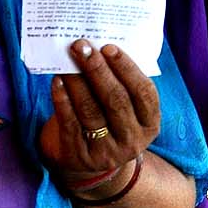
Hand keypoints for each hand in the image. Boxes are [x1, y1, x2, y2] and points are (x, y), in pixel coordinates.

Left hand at [38, 40, 161, 200]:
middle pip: (116, 100)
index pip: (143, 92)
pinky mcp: (80, 157)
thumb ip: (121, 84)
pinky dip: (62, 100)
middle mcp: (132, 140)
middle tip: (82, 47)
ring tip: (67, 60)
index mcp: (150, 123)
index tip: (108, 47)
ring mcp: (107, 151)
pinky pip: (70, 124)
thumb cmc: (109, 120)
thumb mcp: (126, 109)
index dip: (127, 68)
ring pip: (91, 111)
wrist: (89, 161)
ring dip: (77, 81)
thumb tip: (97, 49)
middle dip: (97, 70)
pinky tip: (57, 82)